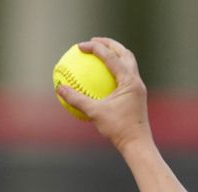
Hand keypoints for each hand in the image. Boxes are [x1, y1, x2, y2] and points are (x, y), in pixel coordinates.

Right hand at [55, 37, 150, 151]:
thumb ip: (76, 99)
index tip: (80, 46)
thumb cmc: (119, 129)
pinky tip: (101, 76)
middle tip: (93, 41)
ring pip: (128, 64)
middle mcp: (137, 81)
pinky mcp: (137, 96)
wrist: (138, 145)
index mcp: (129, 81)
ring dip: (115, 55)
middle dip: (110, 44)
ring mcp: (138, 89)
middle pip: (125, 53)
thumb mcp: (95, 113)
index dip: (95, 48)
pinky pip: (126, 77)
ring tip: (100, 53)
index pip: (111, 56)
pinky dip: (115, 70)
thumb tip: (59, 88)